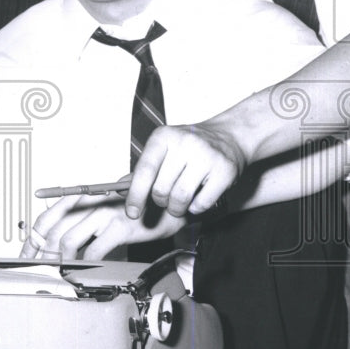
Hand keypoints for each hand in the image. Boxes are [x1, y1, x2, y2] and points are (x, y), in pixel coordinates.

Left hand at [20, 190, 185, 260]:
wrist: (172, 206)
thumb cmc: (144, 208)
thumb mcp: (110, 209)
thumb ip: (88, 219)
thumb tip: (65, 238)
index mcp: (86, 199)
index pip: (48, 218)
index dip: (33, 241)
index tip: (26, 258)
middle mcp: (93, 203)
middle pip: (53, 230)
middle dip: (41, 255)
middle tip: (37, 271)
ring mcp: (105, 214)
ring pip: (69, 240)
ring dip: (59, 261)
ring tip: (57, 274)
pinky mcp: (120, 227)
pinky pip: (95, 250)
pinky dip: (84, 264)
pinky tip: (83, 271)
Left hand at [124, 121, 244, 219]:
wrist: (229, 136)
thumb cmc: (191, 147)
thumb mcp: (165, 149)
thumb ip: (144, 169)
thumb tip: (120, 189)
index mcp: (164, 136)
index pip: (144, 171)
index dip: (135, 195)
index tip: (132, 212)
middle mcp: (185, 142)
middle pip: (161, 189)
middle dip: (160, 201)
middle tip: (167, 198)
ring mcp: (207, 156)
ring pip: (180, 198)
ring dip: (177, 208)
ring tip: (180, 202)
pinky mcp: (224, 170)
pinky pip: (201, 203)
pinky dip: (196, 207)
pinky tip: (198, 196)